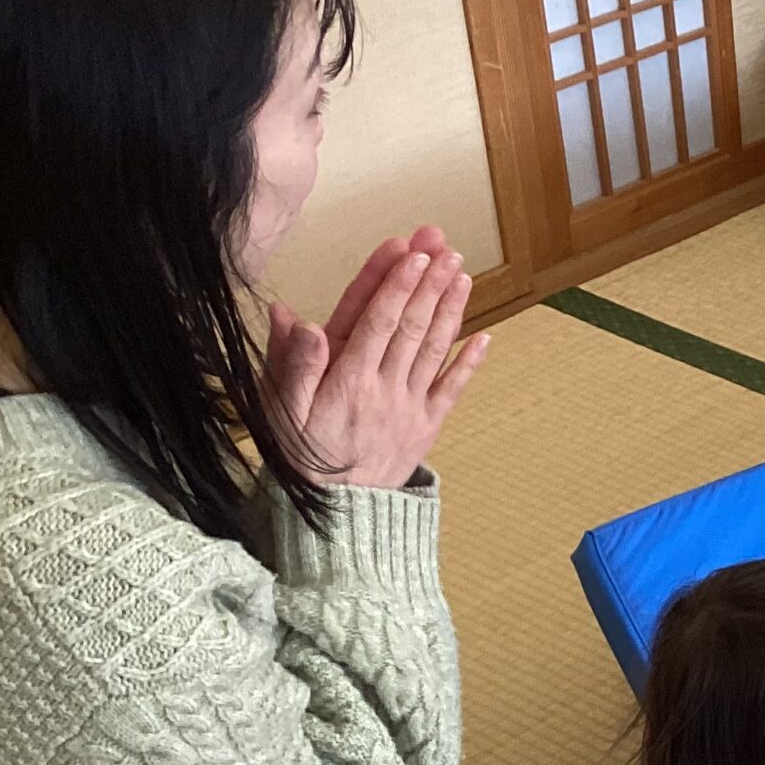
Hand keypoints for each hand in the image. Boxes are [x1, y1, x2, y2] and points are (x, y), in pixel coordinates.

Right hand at [266, 245, 487, 488]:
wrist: (334, 515)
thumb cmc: (301, 457)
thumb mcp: (280, 413)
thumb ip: (290, 365)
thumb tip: (295, 319)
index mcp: (346, 382)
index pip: (375, 323)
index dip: (395, 286)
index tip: (411, 254)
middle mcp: (384, 389)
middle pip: (409, 327)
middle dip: (428, 285)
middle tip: (444, 248)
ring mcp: (409, 407)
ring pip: (433, 350)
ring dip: (449, 310)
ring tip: (462, 274)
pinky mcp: (426, 426)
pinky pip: (451, 390)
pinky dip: (469, 363)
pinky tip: (484, 336)